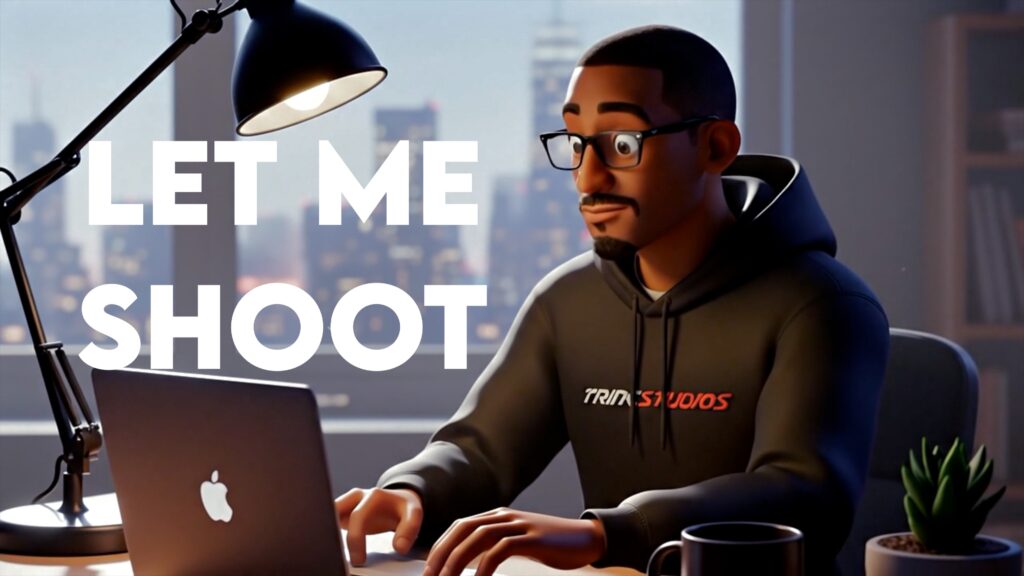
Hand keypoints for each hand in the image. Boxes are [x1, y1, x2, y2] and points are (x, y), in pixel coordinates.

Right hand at [335, 487, 422, 565]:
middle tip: (338, 559)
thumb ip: (409, 530)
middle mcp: (357, 497)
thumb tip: (399, 547)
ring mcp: (348, 503)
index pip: (357, 518)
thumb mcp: (414, 514)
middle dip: (334, 536)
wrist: (399, 500)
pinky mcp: (343, 512)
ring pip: (329, 515)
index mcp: (373, 496)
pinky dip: (329, 533)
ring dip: (327, 531)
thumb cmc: (404, 508)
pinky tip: (329, 547)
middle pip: (336, 514)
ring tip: (327, 552)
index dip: (355, 540)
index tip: (358, 560)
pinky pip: (330, 521)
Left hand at [424, 508, 605, 575]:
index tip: (430, 569)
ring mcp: (519, 525)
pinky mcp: (532, 538)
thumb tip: (473, 562)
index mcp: (500, 516)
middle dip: (442, 553)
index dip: (442, 546)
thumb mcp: (520, 541)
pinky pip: (500, 550)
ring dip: (457, 561)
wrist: (588, 539)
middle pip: (463, 529)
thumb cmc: (553, 546)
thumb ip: (498, 545)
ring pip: (477, 538)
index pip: (460, 526)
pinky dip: (484, 567)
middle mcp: (505, 516)